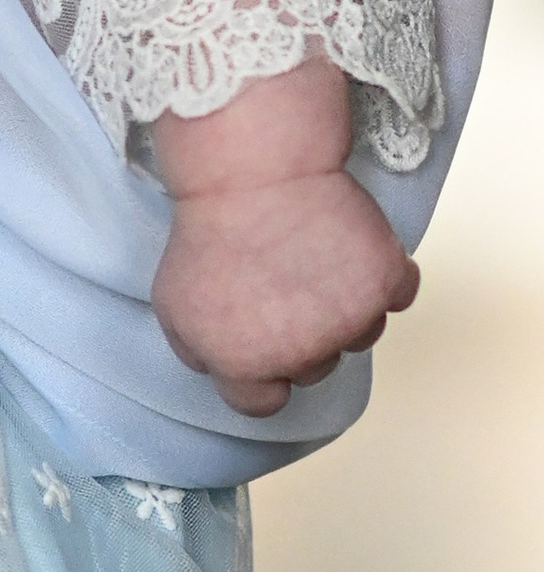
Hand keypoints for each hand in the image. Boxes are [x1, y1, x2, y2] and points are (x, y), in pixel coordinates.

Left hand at [152, 169, 419, 415]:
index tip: (258, 335)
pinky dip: (382, 274)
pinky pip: (398, 294)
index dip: (259, 371)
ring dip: (344, 306)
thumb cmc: (207, 229)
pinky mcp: (386, 280)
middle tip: (281, 281)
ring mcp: (351, 318)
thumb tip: (220, 369)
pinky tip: (353, 248)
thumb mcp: (173, 299)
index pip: (263, 404)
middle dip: (301, 335)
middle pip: (315, 369)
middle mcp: (304, 352)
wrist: (251, 167)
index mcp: (245, 364)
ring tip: (312, 257)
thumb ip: (195, 350)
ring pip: (360, 335)